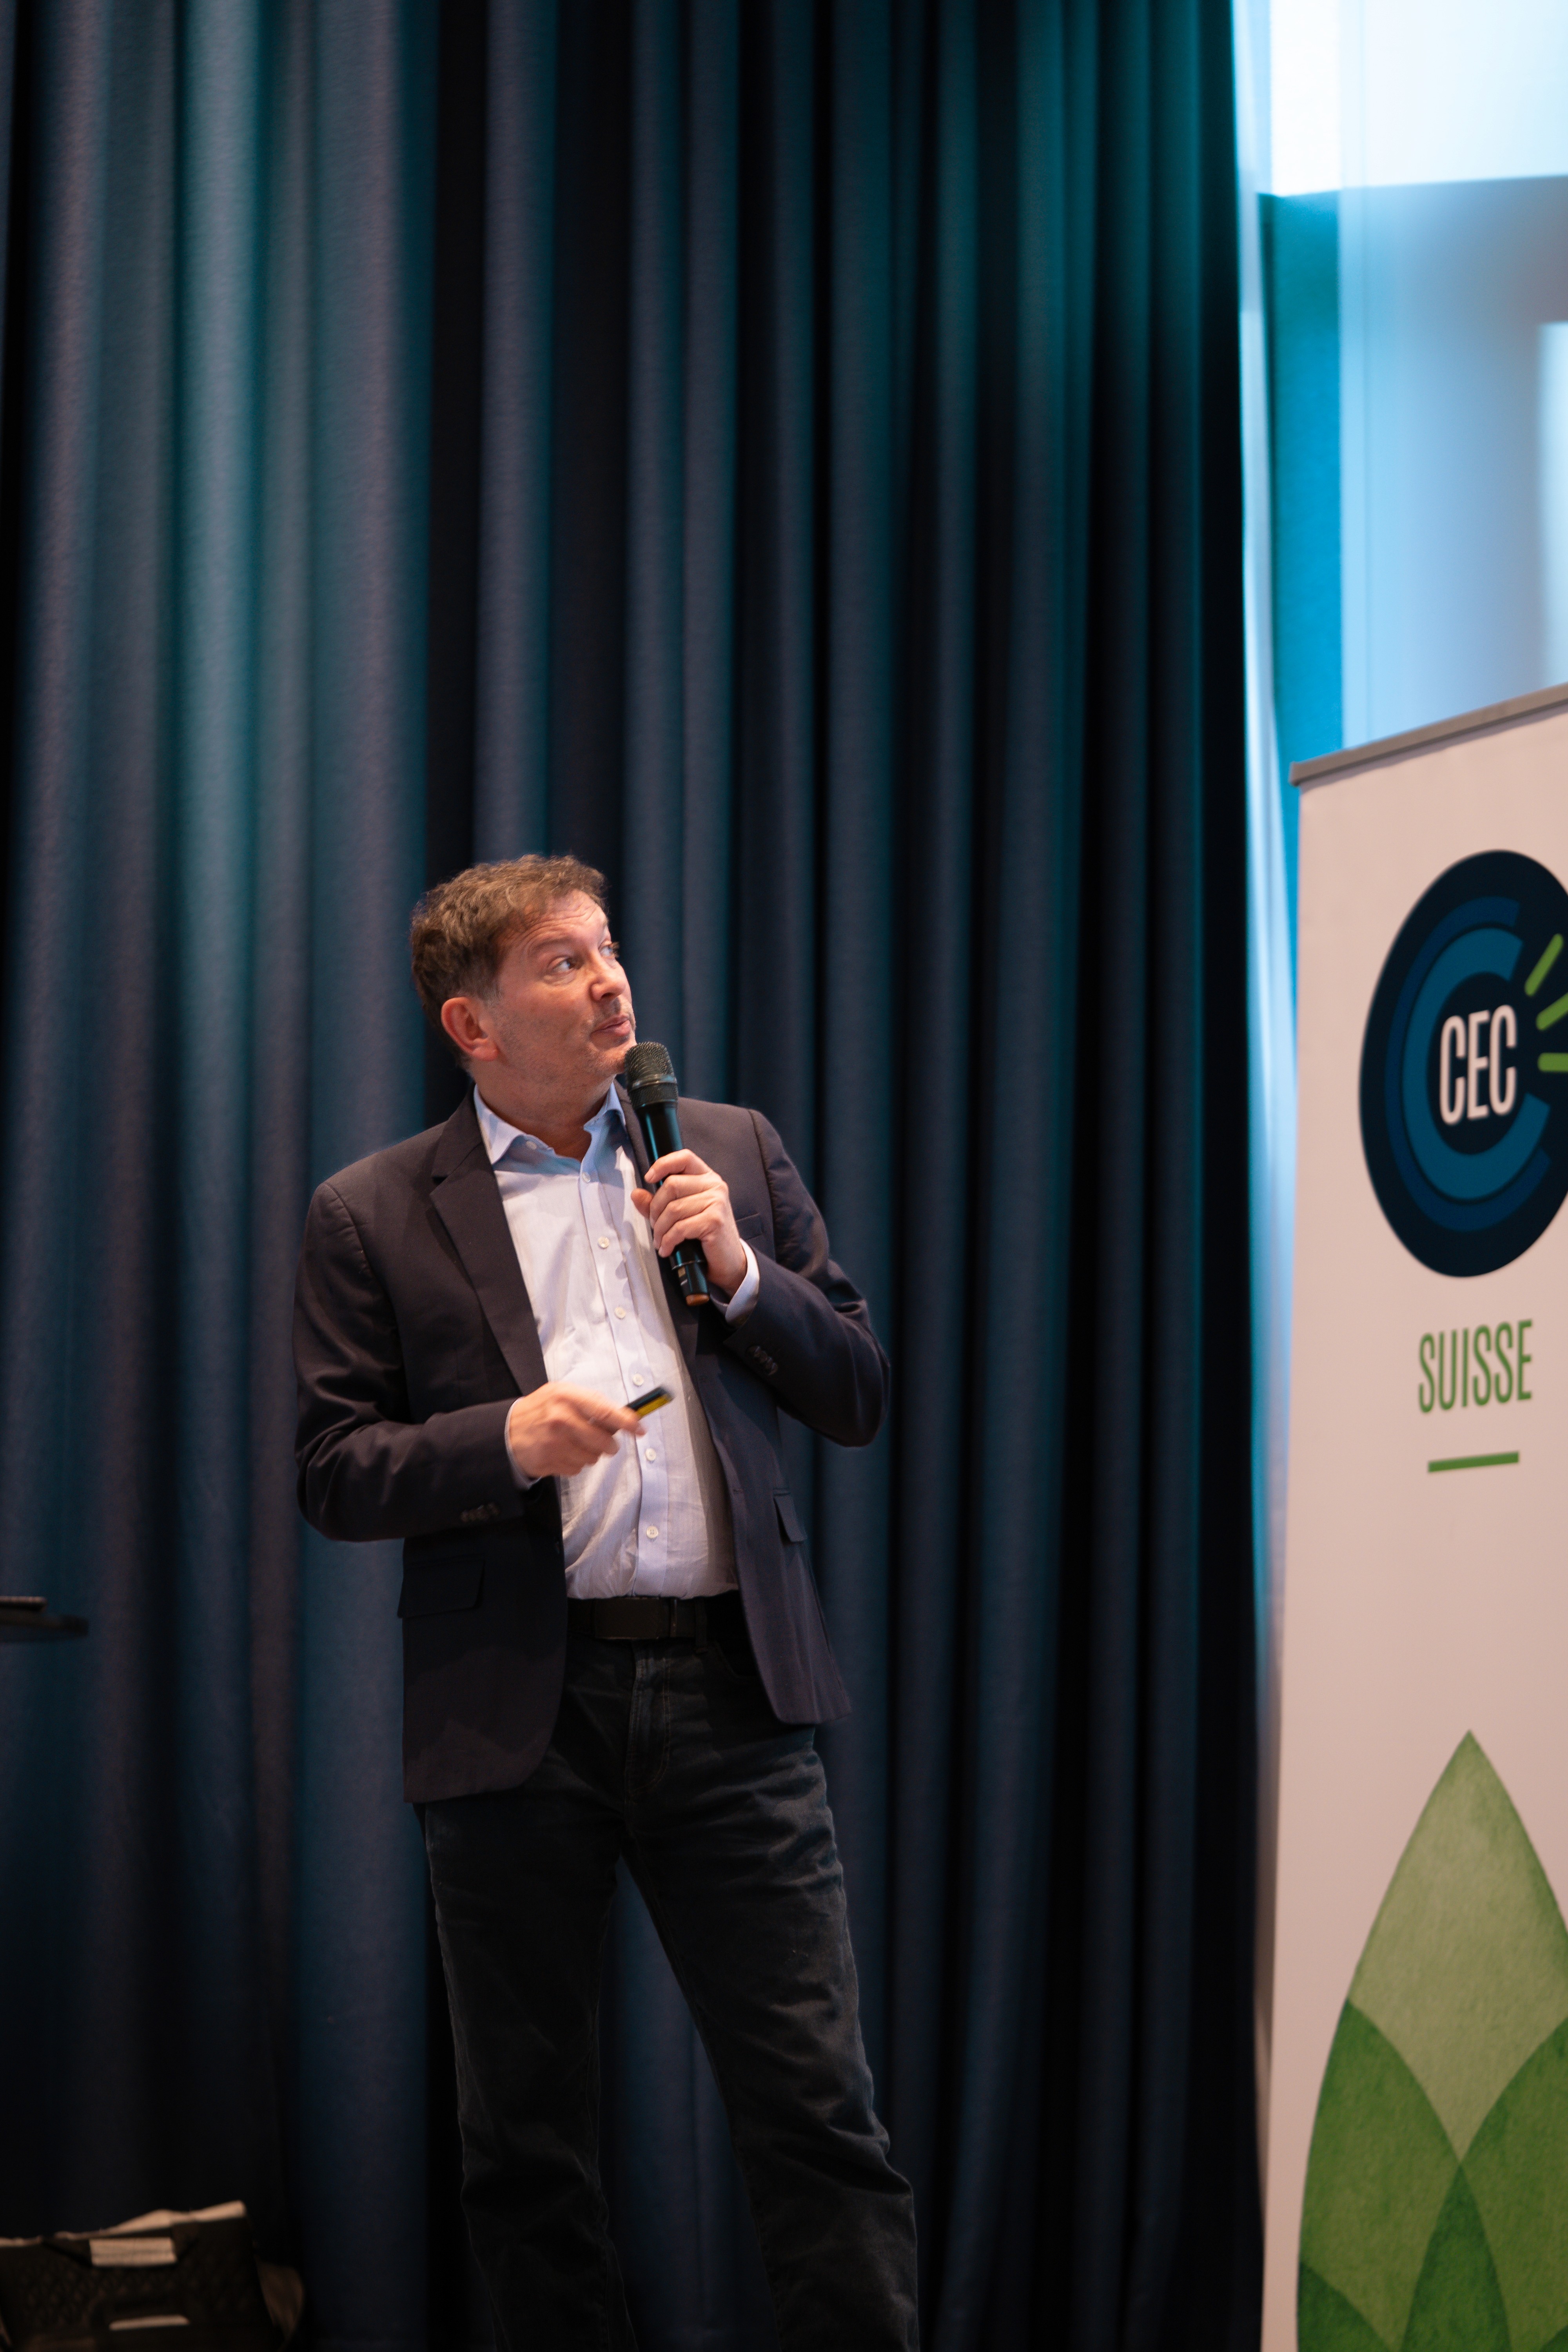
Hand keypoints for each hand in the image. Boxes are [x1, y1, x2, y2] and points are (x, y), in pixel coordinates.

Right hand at [506, 1384, 638, 1478]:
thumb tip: (625, 1417)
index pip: (606, 1411)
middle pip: (604, 1442)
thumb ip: (592, 1403)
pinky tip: (562, 1453)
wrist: (506, 1431)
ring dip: (589, 1454)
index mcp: (566, 1396)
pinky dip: (574, 1463)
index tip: (640, 1429)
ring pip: (592, 1458)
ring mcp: (554, 1442)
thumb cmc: (541, 1411)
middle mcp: (560, 1418)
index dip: (627, 1422)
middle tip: (606, 1443)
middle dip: (609, 1445)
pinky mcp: (549, 1461)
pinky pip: (577, 1469)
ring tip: (574, 1444)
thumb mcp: (562, 1395)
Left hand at [632, 1150, 747, 1293]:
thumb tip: (637, 1194)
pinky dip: (668, 1241)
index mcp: (707, 1178)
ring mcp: (716, 1202)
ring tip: (660, 1240)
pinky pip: (680, 1228)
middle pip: (672, 1185)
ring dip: (660, 1229)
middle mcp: (714, 1186)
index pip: (685, 1158)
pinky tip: (667, 1248)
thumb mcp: (680, 1215)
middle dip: (655, 1209)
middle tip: (655, 1226)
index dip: (663, 1164)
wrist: (728, 1260)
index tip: (649, 1178)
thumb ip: (658, 1203)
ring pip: (673, 1209)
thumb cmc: (706, 1235)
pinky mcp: (714, 1220)